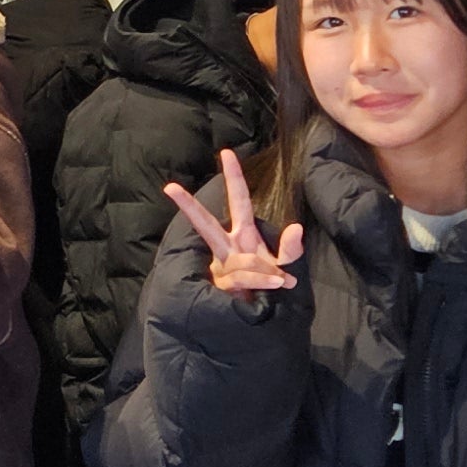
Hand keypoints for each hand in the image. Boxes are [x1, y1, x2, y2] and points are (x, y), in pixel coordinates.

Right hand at [166, 148, 303, 295]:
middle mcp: (227, 248)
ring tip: (282, 280)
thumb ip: (290, 248)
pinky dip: (263, 279)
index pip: (238, 200)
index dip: (234, 177)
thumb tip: (296, 227)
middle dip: (189, 206)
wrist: (258, 314)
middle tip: (170, 188)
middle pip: (205, 224)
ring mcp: (222, 269)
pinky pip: (245, 278)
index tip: (226, 152)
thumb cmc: (267, 283)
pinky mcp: (223, 288)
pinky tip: (278, 282)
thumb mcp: (283, 262)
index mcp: (242, 234)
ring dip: (263, 270)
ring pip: (237, 261)